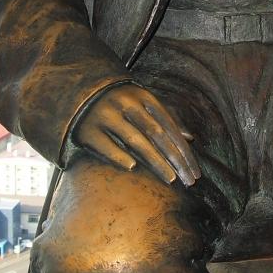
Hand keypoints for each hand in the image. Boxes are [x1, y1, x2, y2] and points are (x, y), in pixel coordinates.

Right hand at [71, 83, 200, 185]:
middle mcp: (125, 103)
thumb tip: (191, 138)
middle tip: (188, 181)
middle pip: (156, 133)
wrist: (78, 92)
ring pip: (134, 140)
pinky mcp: (86, 129)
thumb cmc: (120, 102)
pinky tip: (133, 168)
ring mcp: (105, 115)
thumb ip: (166, 119)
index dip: (183, 149)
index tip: (194, 171)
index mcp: (142, 96)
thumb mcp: (143, 103)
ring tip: (170, 178)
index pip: (169, 125)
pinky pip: (105, 145)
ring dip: (155, 160)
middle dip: (174, 158)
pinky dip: (118, 155)